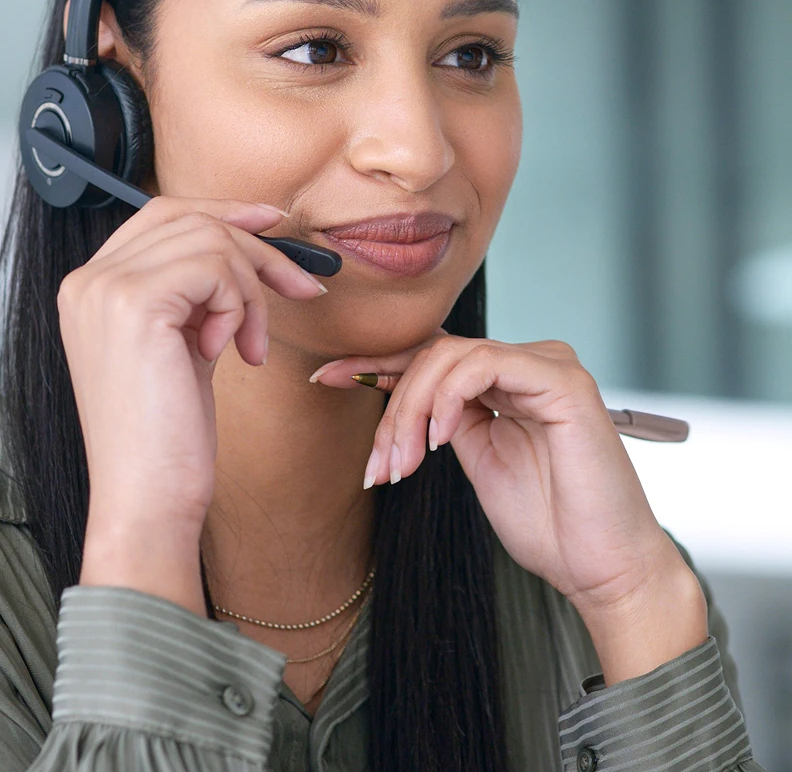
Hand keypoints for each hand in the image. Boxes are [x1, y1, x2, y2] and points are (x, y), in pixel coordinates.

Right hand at [59, 196, 327, 613]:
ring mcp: (105, 288)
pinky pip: (216, 269)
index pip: (160, 215)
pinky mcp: (135, 303)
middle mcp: (87, 280)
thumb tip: (247, 241)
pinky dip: (242, 306)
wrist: (146, 499)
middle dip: (255, 249)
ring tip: (252, 345)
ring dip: (252, 290)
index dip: (221, 211)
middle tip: (300, 288)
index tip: (271, 224)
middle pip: (190, 220)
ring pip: (209, 241)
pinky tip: (235, 354)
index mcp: (90, 288)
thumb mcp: (180, 344)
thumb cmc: (166, 436)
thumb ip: (196, 293)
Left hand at [311, 337, 707, 682]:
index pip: (431, 355)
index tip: (324, 378)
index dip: (374, 364)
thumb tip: (395, 396)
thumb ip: (443, 420)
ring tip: (403, 464)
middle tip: (376, 466)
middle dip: (391, 408)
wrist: (602, 570)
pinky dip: (449, 396)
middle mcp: (526, 364)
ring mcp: (547, 366)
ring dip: (412, 409)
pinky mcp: (563, 380)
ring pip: (451, 356)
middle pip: (433, 355)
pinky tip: (438, 440)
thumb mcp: (475, 459)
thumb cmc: (547, 523)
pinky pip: (485, 364)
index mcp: (505, 382)